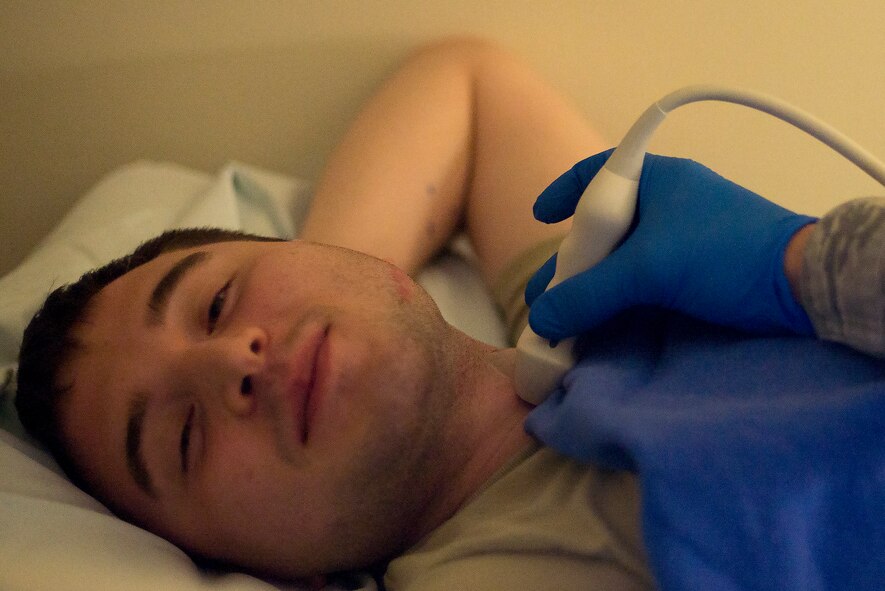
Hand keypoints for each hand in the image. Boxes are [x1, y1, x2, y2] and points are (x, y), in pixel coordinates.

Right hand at [526, 150, 816, 339]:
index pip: (596, 175)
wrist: (802, 287)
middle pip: (601, 229)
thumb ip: (589, 293)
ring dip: (589, 289)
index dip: (563, 193)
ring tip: (561, 320)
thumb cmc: (724, 254)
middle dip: (568, 264)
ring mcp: (679, 242)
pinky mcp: (691, 274)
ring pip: (618, 261)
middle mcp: (664, 206)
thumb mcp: (649, 269)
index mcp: (656, 181)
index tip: (539, 219)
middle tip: (544, 297)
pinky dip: (614, 302)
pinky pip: (639, 283)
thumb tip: (540, 318)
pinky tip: (595, 324)